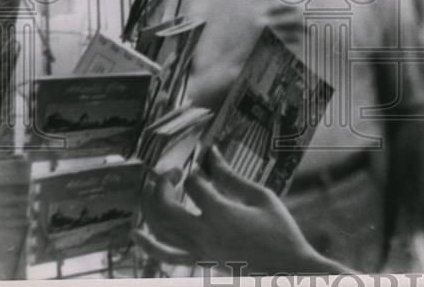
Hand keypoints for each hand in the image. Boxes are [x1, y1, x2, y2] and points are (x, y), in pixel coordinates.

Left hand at [135, 147, 337, 273]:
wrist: (287, 269)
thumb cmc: (280, 230)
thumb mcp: (261, 197)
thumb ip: (232, 176)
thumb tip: (212, 154)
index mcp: (221, 213)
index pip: (194, 183)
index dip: (197, 169)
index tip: (205, 162)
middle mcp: (204, 233)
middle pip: (165, 206)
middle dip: (163, 184)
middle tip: (174, 172)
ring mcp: (199, 250)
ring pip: (160, 229)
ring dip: (151, 206)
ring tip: (156, 188)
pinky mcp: (200, 261)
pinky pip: (166, 255)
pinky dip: (148, 245)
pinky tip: (136, 233)